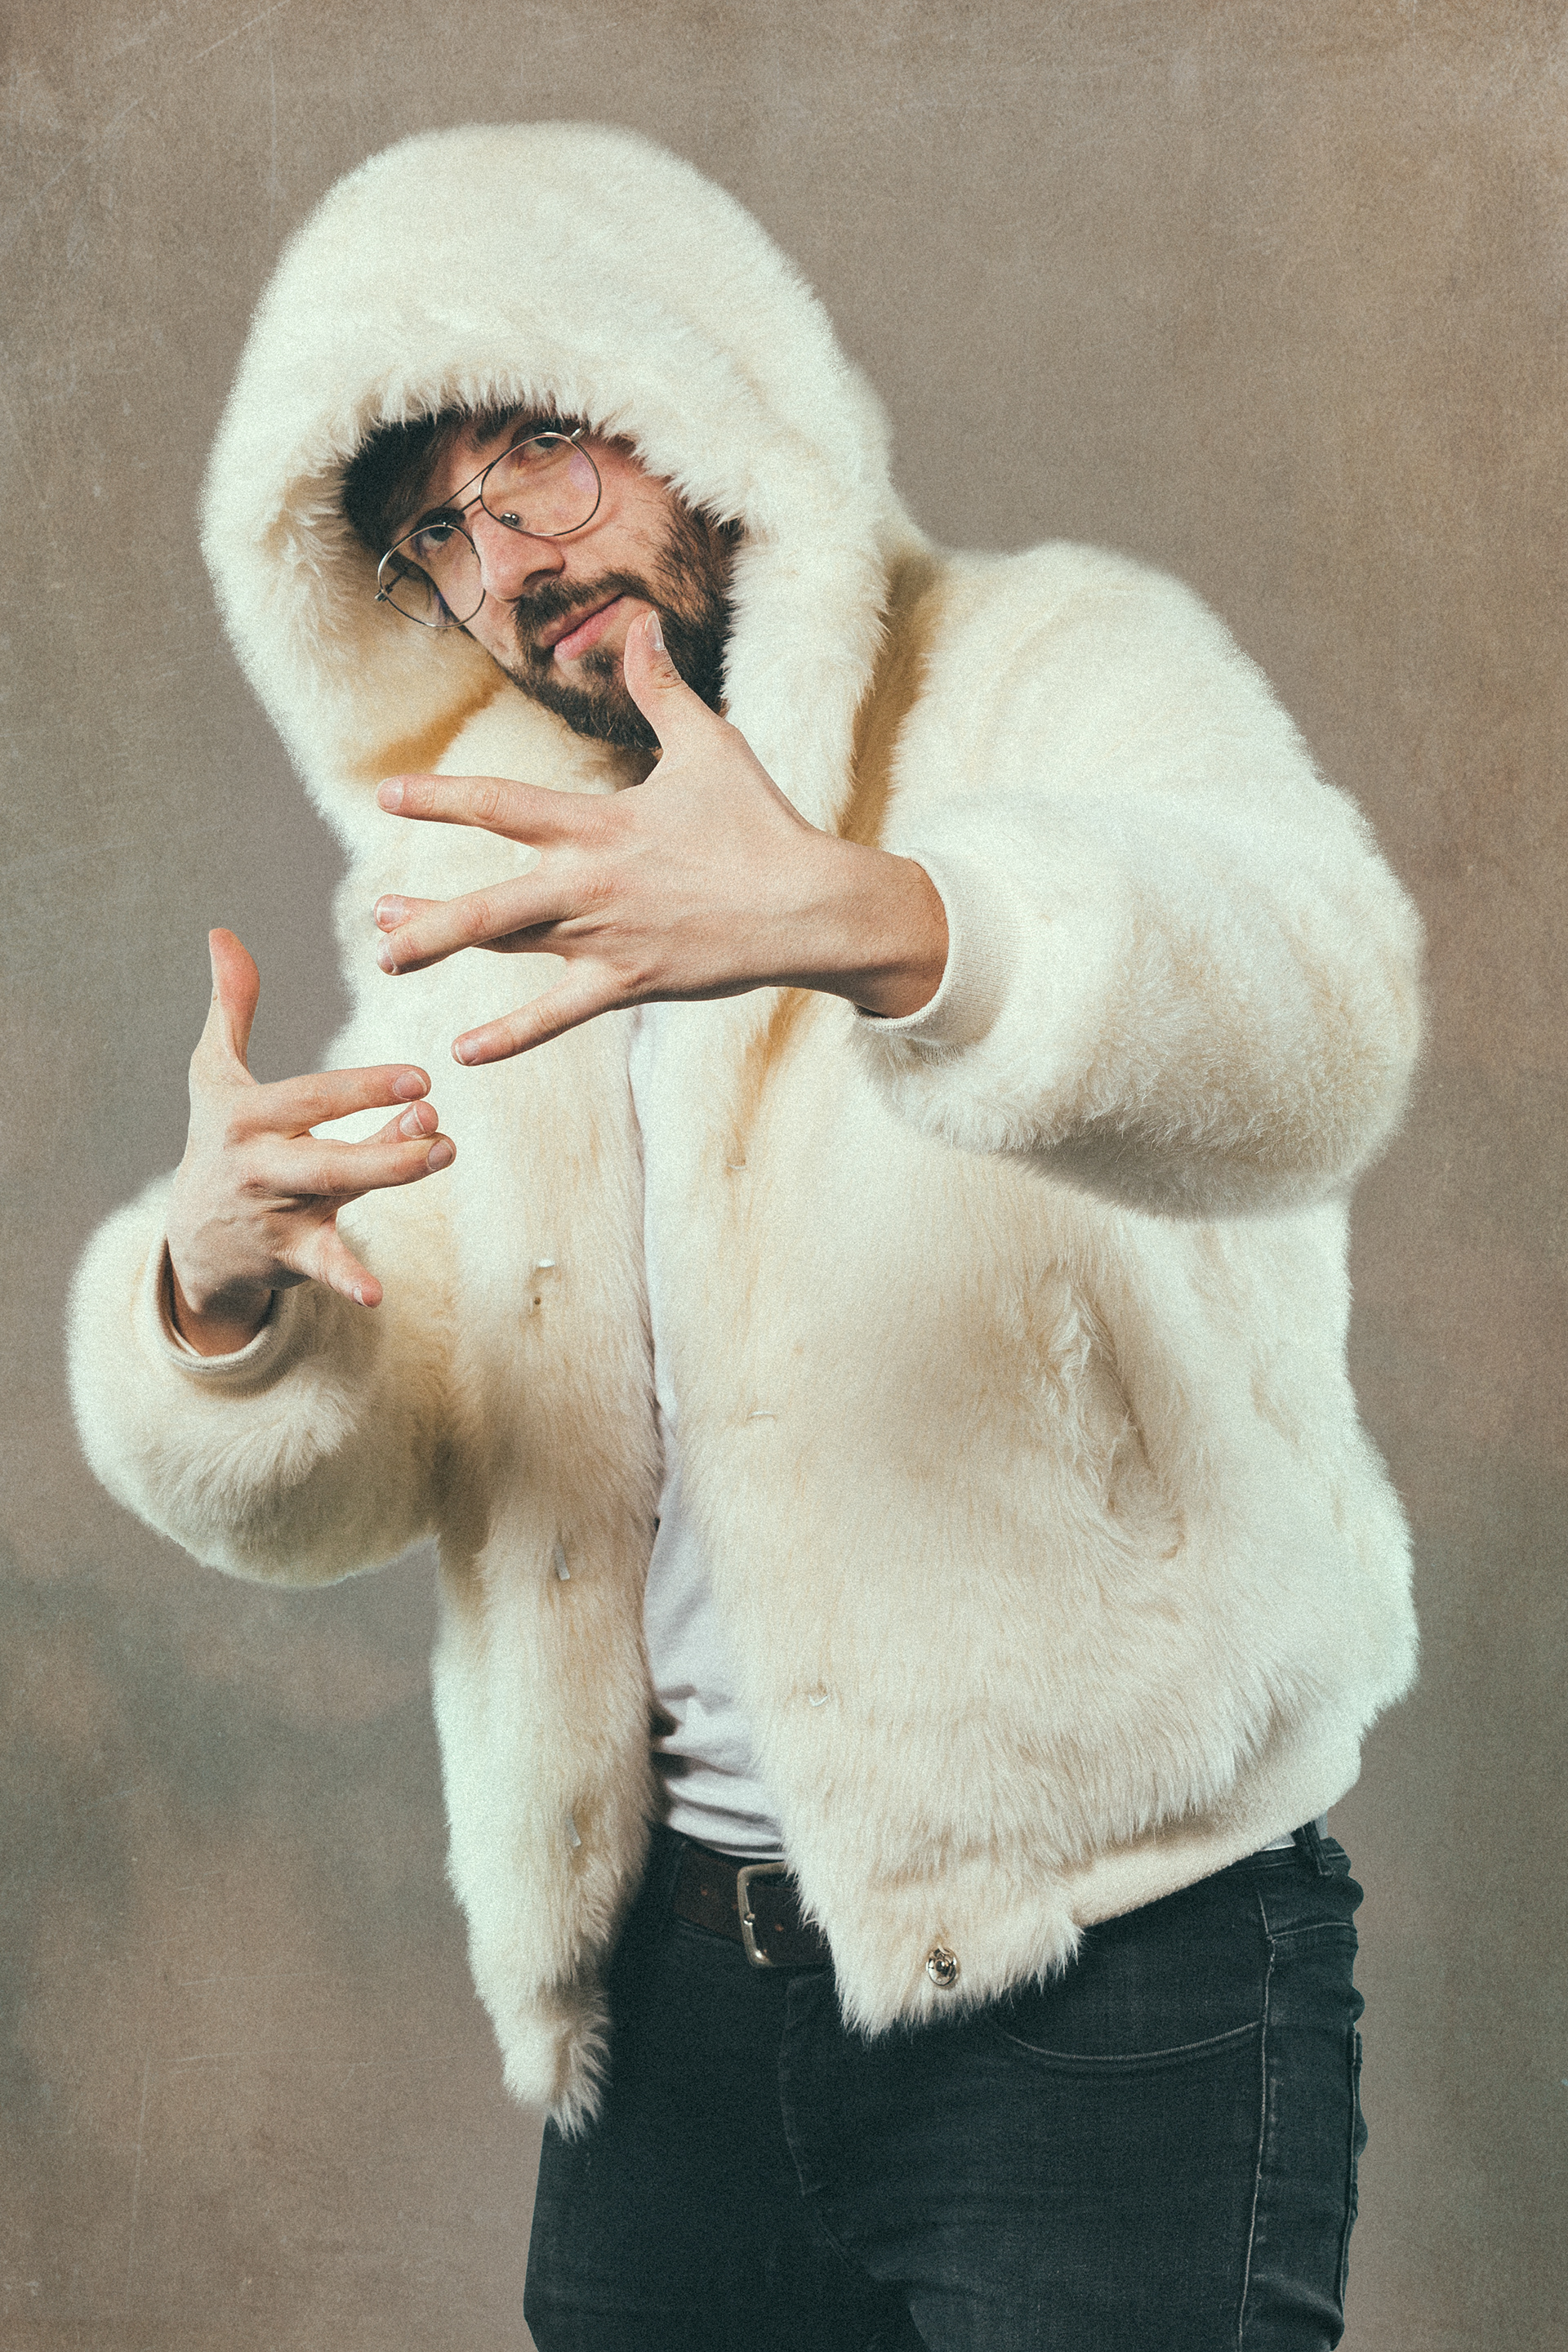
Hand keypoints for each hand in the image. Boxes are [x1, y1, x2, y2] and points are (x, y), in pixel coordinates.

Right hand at [163, 930, 456, 1355]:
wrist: (196, 1237)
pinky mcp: (292, 1254)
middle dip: (384, 1140)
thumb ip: (230, 1006)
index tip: (422, 1076)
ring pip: (341, 1195)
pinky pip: (325, 1265)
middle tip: (438, 1117)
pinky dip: (348, 1279)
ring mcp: (276, 1213)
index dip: (366, 1088)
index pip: (312, 1097)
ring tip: (443, 1152)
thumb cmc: (220, 1141)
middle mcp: (258, 1166)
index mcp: (245, 1118)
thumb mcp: (214, 1074)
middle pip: (327, 1155)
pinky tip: (376, 1294)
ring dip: (391, 1175)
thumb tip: (223, 932)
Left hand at [372, 611, 947, 1063]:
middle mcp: (592, 885)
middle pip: (491, 906)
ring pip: (511, 950)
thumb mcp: (708, 745)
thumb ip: (660, 688)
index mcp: (600, 825)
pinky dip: (511, 1036)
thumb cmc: (759, 823)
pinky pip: (558, 1015)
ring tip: (391, 955)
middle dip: (426, 917)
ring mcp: (608, 940)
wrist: (810, 906)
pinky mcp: (630, 983)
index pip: (502, 806)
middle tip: (375, 918)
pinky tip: (463, 1052)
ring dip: (449, 951)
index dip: (441, 799)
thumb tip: (642, 623)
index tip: (386, 797)